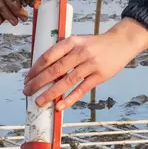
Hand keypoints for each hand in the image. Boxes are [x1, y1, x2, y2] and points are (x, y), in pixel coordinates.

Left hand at [23, 18, 147, 110]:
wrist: (120, 43)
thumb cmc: (94, 44)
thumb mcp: (78, 41)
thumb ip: (63, 52)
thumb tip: (42, 70)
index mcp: (71, 42)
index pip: (49, 56)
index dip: (36, 68)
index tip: (27, 78)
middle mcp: (79, 52)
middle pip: (55, 70)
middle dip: (38, 82)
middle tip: (27, 91)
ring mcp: (90, 65)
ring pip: (66, 81)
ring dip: (50, 93)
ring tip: (38, 102)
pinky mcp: (99, 76)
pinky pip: (81, 89)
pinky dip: (69, 99)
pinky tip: (59, 107)